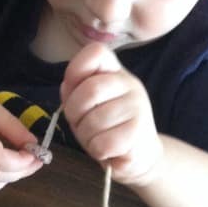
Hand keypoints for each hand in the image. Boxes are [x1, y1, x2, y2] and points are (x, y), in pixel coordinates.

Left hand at [61, 43, 162, 184]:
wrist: (140, 155)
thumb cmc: (107, 127)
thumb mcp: (87, 106)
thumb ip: (75, 91)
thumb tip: (67, 86)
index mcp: (114, 71)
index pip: (95, 52)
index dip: (75, 70)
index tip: (72, 90)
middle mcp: (129, 84)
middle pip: (90, 90)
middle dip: (74, 113)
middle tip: (80, 124)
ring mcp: (137, 106)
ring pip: (94, 121)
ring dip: (85, 137)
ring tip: (95, 139)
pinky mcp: (139, 132)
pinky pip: (103, 142)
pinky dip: (97, 150)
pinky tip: (107, 149)